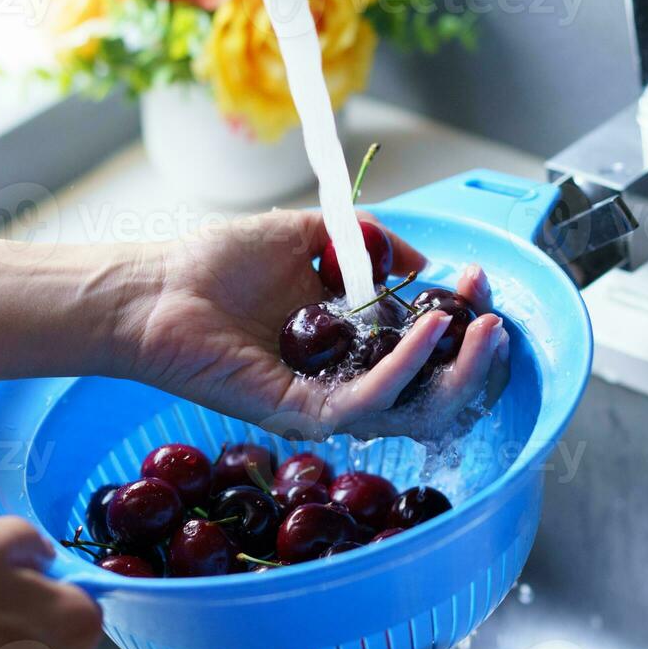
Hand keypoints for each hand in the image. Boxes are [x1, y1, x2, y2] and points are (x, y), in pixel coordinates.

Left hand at [124, 210, 510, 439]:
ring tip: (476, 328)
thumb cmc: (213, 264)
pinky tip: (427, 332)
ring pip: (410, 408)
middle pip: (428, 389)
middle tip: (492, 316)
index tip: (477, 279)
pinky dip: (405, 368)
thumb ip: (361, 240)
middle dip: (472, 356)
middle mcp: (340, 379)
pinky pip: (368, 402)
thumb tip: (417, 259)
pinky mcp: (301, 415)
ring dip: (454, 370)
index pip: (419, 347)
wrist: (156, 291)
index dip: (456, 317)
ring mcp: (323, 402)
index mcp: (343, 343)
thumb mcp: (301, 233)